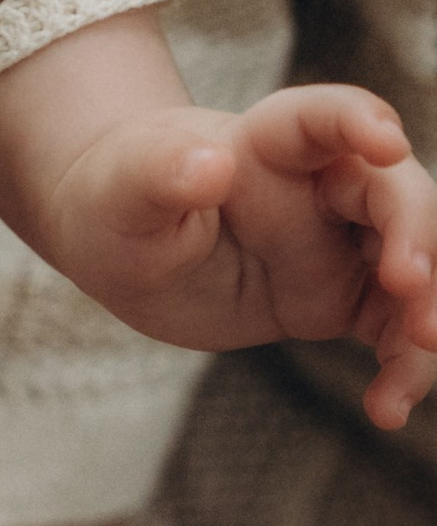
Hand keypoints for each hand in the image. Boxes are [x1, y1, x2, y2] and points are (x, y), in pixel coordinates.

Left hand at [47, 87, 436, 425]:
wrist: (122, 247)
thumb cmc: (118, 199)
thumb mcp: (121, 192)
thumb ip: (159, 174)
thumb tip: (209, 164)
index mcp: (268, 142)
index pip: (324, 117)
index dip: (359, 122)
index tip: (386, 142)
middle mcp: (320, 186)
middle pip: (394, 194)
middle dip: (417, 235)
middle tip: (410, 287)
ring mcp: (339, 241)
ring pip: (412, 266)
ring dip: (424, 315)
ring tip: (405, 376)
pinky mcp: (343, 297)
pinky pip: (392, 328)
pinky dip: (402, 366)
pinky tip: (387, 408)